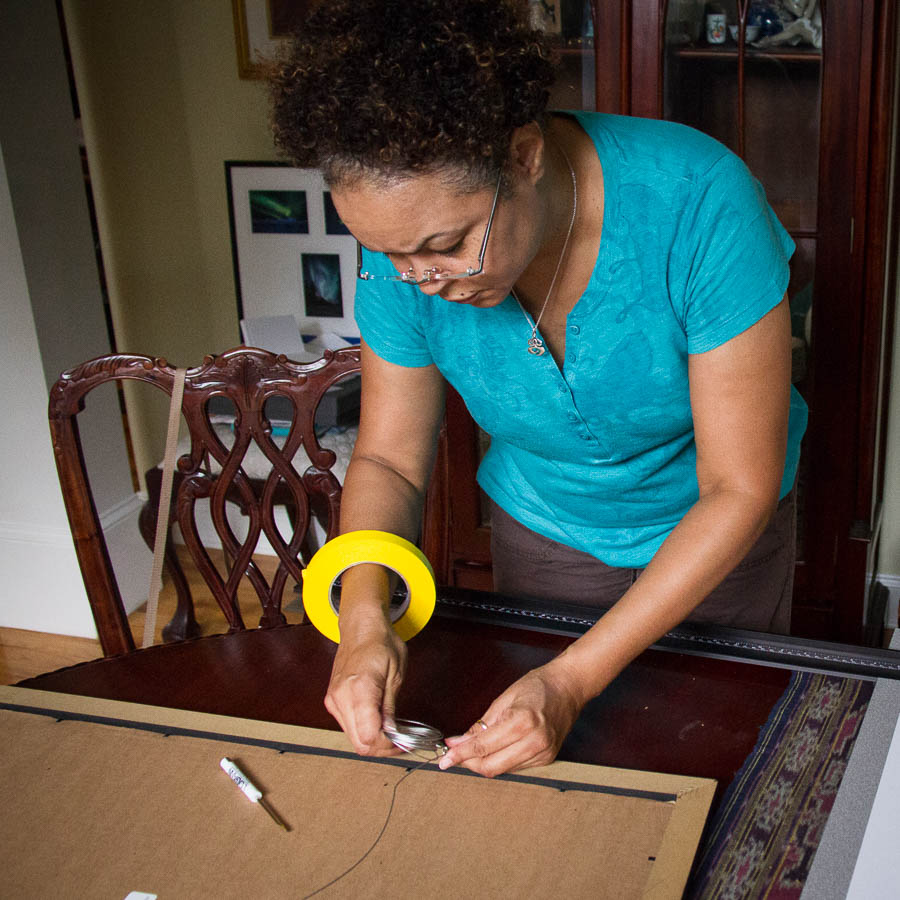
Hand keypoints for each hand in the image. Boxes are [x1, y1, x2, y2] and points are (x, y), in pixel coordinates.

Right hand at [323, 608, 406, 756]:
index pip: (369, 736)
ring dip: (373, 741)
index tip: (405, 743)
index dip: (388, 745)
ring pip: (352, 738)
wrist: (360, 627)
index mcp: (359, 688)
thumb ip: (390, 707)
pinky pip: (348, 726)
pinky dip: (364, 730)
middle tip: (402, 743)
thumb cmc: (381, 643)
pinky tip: (378, 724)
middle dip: (382, 748)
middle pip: (359, 742)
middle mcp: (341, 697)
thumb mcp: (395, 674)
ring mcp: (333, 699)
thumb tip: (393, 734)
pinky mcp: (332, 700)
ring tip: (393, 734)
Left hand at [437, 659, 585, 776]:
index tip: (445, 758)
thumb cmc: (537, 686)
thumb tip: (459, 742)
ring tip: (472, 750)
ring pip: (503, 770)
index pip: (483, 747)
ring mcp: (543, 753)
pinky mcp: (547, 759)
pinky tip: (495, 749)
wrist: (568, 687)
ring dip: (484, 763)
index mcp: (522, 722)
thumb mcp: (503, 699)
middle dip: (469, 763)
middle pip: (491, 766)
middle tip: (455, 755)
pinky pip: (516, 767)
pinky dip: (501, 760)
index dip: (460, 754)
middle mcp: (535, 742)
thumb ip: (481, 725)